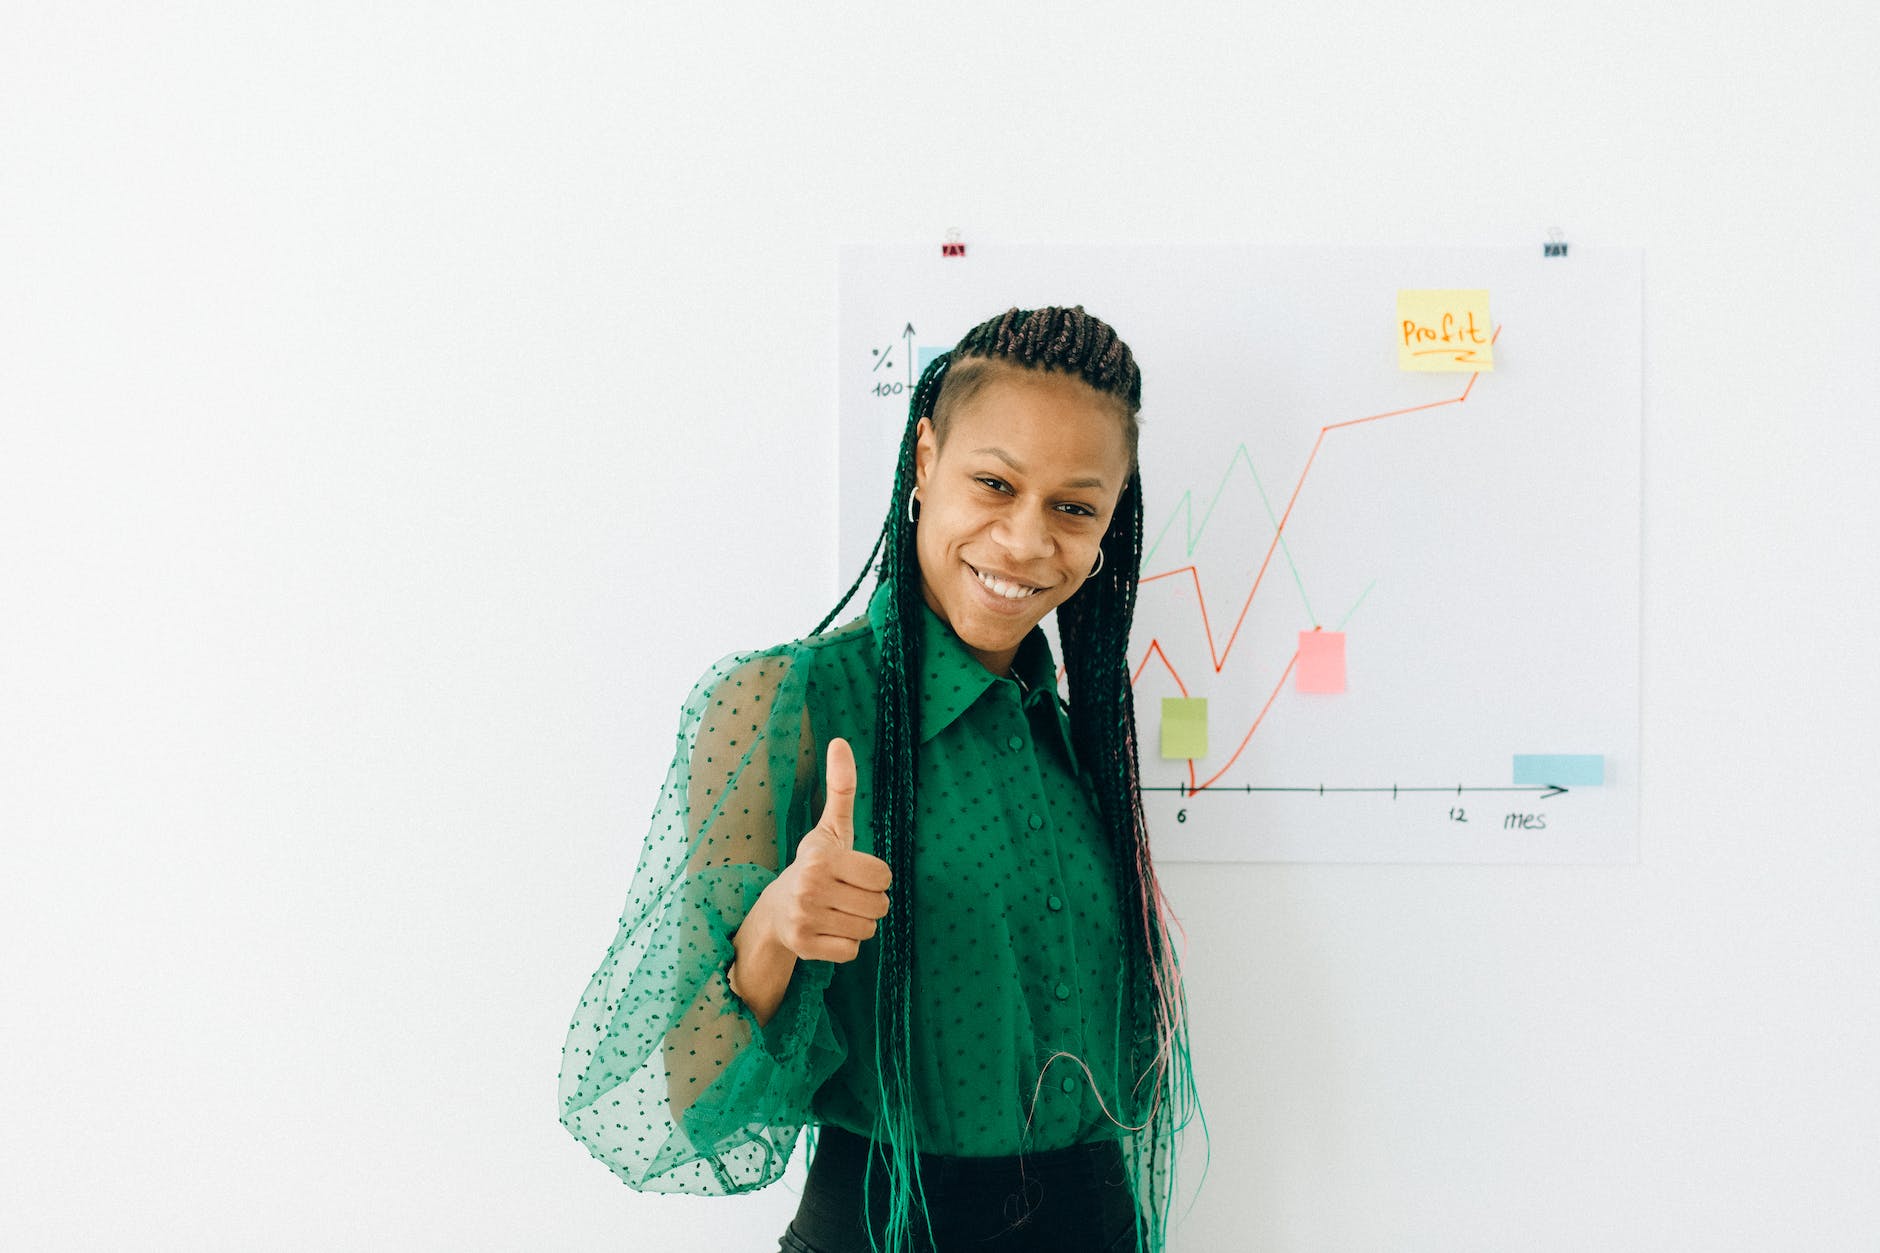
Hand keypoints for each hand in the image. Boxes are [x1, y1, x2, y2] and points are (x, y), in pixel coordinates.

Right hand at [764, 737, 892, 962]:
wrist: (775, 910)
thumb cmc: (814, 865)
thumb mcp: (830, 827)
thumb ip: (841, 787)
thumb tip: (840, 741)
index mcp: (821, 857)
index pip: (884, 876)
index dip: (876, 876)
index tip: (854, 873)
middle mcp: (810, 888)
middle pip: (880, 906)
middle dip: (869, 902)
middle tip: (845, 895)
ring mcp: (805, 919)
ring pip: (868, 930)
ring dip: (858, 923)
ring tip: (836, 911)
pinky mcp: (804, 947)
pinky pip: (852, 951)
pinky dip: (846, 944)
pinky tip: (828, 930)